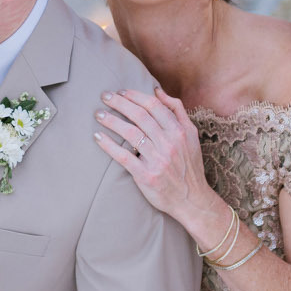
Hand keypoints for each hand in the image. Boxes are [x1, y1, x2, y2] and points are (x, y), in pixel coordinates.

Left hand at [94, 88, 214, 225]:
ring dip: (111, 121)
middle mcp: (169, 143)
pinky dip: (109, 145)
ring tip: (99, 114)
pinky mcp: (146, 176)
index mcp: (180, 131)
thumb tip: (158, 91)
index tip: (120, 92)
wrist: (192, 200)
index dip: (135, 96)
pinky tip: (98, 137)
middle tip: (104, 96)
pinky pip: (123, 157)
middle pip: (140, 116)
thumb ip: (177, 111)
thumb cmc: (189, 165)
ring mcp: (158, 160)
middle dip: (120, 103)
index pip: (154, 106)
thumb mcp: (191, 135)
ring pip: (130, 133)